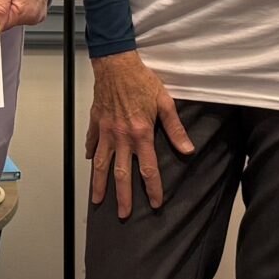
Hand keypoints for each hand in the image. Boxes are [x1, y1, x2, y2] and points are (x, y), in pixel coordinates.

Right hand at [85, 51, 192, 216]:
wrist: (116, 63)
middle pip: (121, 173)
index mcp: (141, 134)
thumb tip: (188, 150)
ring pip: (101, 164)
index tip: (156, 204)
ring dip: (99, 184)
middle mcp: (121, 138)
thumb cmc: (142, 81)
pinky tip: (90, 164)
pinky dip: (91, 154)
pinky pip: (92, 142)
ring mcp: (106, 132)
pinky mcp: (96, 122)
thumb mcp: (165, 103)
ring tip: (98, 200)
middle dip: (123, 196)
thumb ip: (176, 129)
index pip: (148, 169)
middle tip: (123, 214)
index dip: (153, 188)